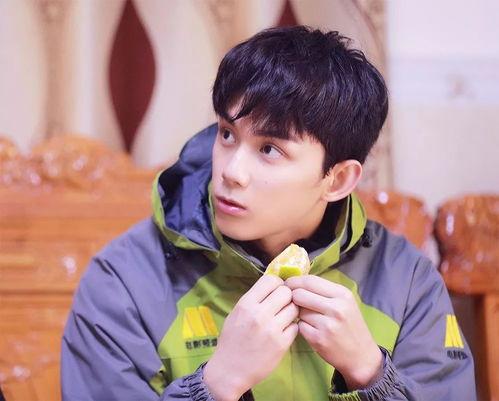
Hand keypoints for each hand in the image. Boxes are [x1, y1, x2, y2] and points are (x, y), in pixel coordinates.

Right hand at [204, 274, 298, 400]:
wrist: (230, 371)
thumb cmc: (232, 340)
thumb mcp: (236, 314)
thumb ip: (253, 300)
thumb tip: (273, 286)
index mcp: (246, 304)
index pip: (270, 280)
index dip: (277, 284)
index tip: (276, 291)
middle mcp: (259, 314)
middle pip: (286, 292)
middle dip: (286, 296)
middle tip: (282, 305)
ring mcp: (272, 329)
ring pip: (294, 308)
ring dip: (291, 311)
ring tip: (283, 318)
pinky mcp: (282, 344)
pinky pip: (295, 326)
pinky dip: (291, 328)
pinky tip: (283, 332)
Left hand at [285, 275, 381, 389]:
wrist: (361, 355)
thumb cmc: (350, 325)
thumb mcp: (344, 302)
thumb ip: (323, 291)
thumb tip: (296, 282)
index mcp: (342, 294)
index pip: (310, 280)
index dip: (294, 281)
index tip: (287, 284)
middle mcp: (336, 308)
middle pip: (299, 294)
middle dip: (292, 297)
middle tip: (293, 301)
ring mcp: (327, 325)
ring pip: (298, 310)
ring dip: (298, 313)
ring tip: (309, 318)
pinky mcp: (318, 339)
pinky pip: (299, 326)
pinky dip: (301, 327)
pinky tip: (311, 330)